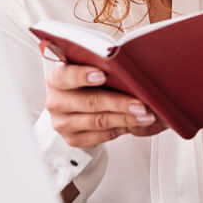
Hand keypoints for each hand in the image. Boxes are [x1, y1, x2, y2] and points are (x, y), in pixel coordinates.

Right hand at [45, 65, 165, 147]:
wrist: (76, 109)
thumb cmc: (88, 84)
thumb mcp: (90, 70)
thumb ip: (102, 66)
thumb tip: (128, 64)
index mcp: (57, 79)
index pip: (66, 76)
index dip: (83, 75)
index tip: (102, 75)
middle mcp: (57, 101)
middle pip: (90, 102)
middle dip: (119, 103)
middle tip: (140, 104)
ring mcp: (63, 123)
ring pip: (99, 121)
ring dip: (126, 119)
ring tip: (145, 116)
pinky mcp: (74, 139)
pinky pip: (102, 136)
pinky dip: (123, 129)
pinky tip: (136, 124)